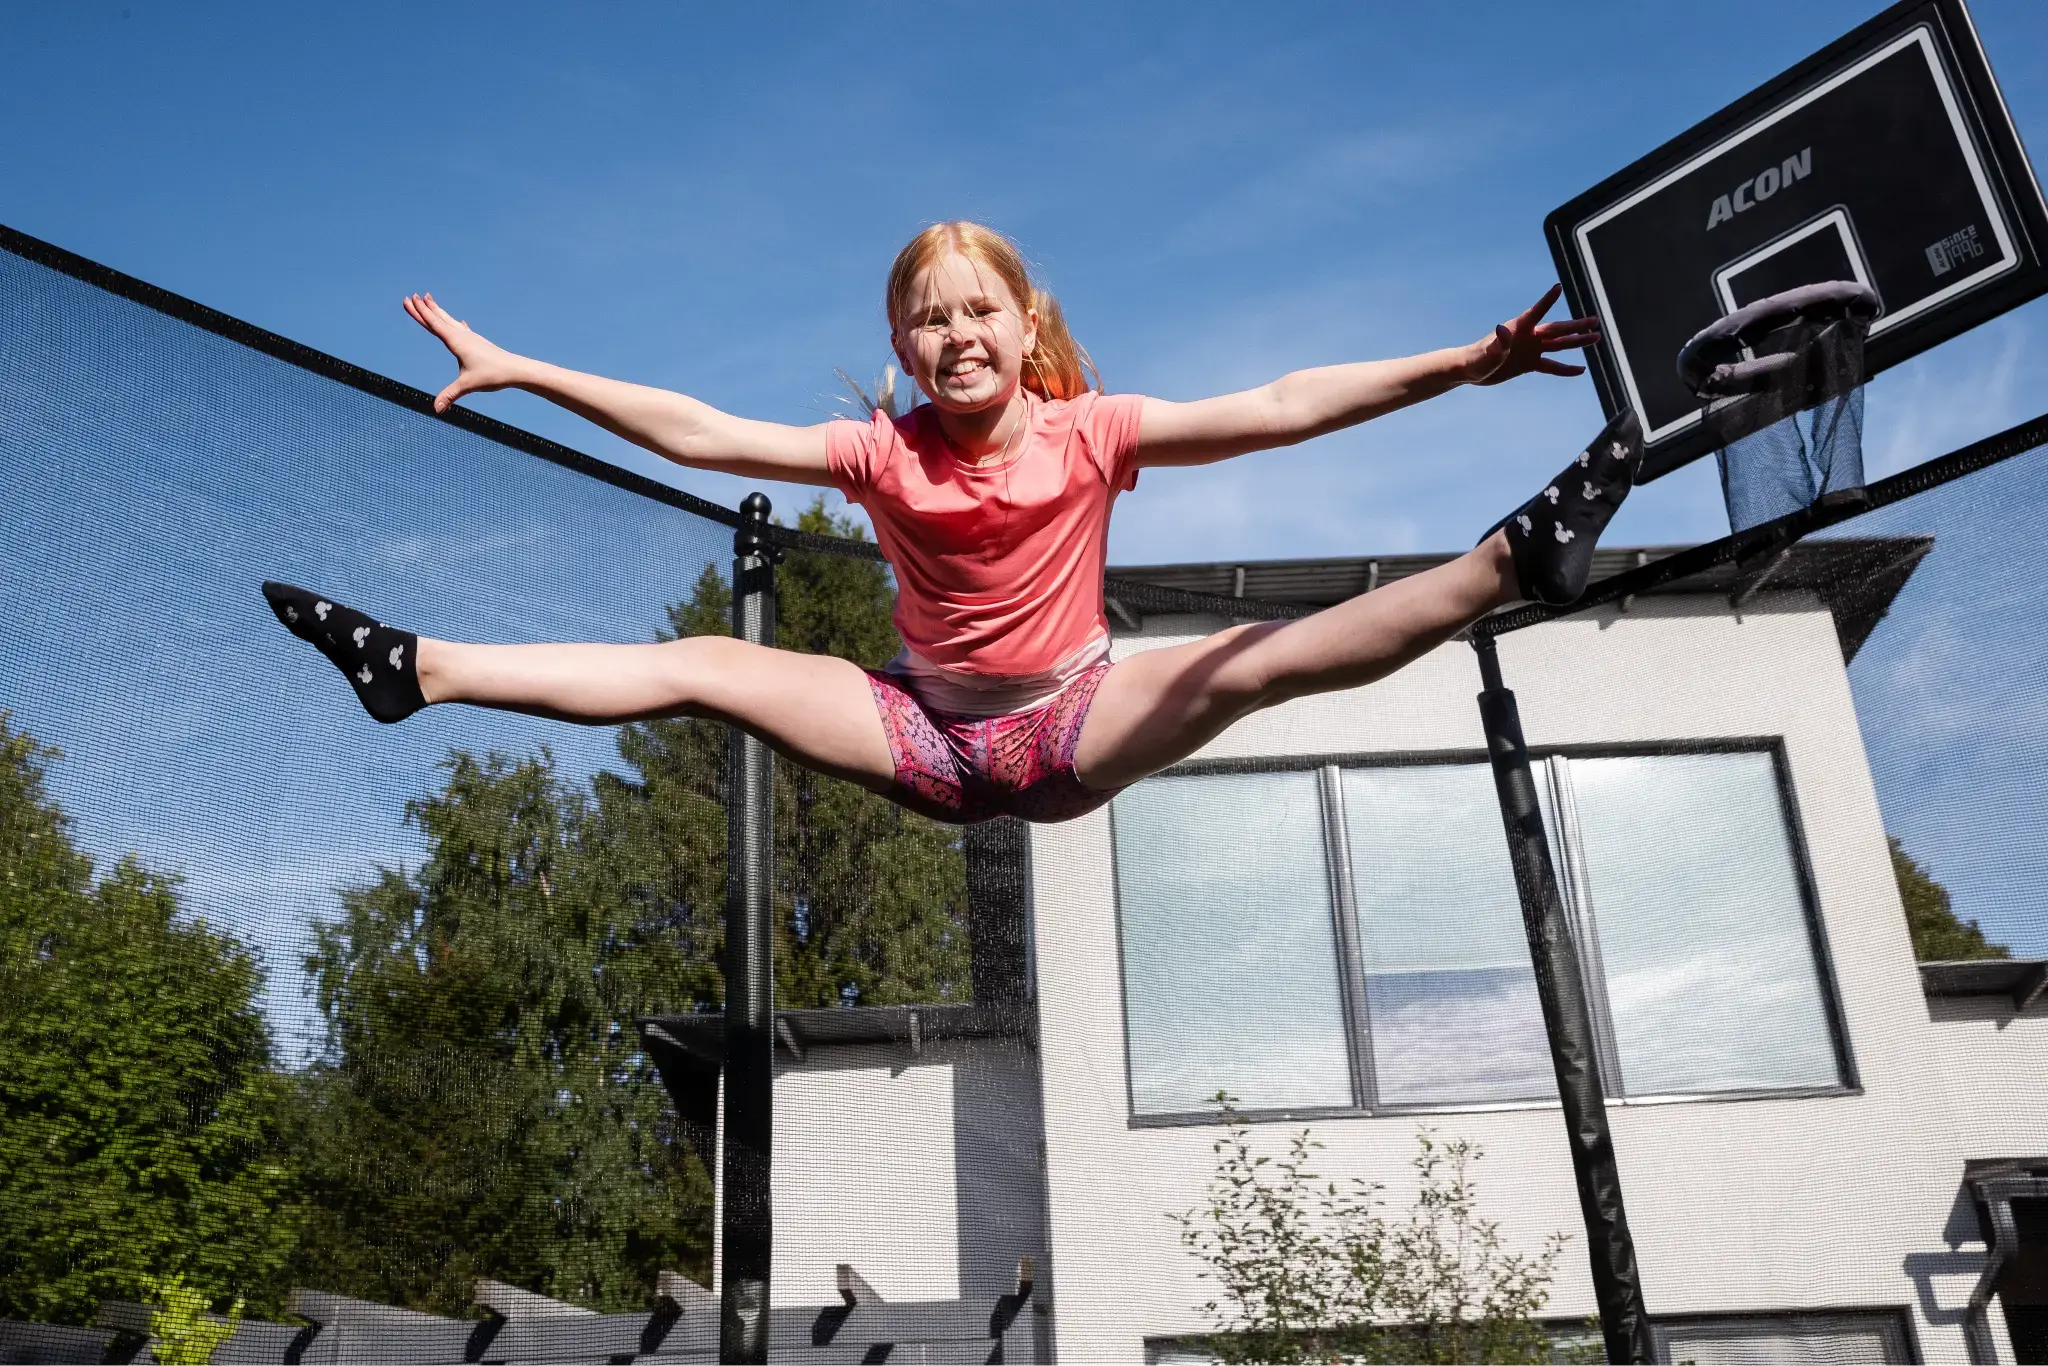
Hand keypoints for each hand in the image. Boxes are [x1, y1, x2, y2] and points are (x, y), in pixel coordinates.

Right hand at [402, 292, 524, 411]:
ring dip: (438, 312)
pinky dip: (457, 324)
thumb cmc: (493, 375)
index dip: (420, 312)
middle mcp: (463, 336)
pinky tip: (460, 322)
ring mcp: (471, 338)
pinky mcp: (478, 343)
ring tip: (430, 301)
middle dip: (424, 308)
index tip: (409, 299)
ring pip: (450, 321)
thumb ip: (450, 395)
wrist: (516, 370)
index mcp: (457, 342)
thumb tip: (436, 409)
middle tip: (411, 295)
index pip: (433, 324)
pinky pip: (464, 329)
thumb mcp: (468, 385)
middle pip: (439, 319)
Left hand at [1464, 285, 1599, 385]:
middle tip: (1595, 320)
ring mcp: (1531, 349)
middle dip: (1576, 326)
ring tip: (1596, 338)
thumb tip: (1502, 328)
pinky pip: (1551, 366)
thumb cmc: (1475, 359)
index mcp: (1518, 328)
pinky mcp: (1529, 364)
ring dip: (1577, 342)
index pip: (1536, 312)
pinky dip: (1565, 369)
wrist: (1470, 369)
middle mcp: (1528, 336)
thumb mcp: (1487, 353)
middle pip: (1557, 329)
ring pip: (1559, 345)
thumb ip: (1498, 343)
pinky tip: (1581, 369)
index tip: (1558, 287)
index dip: (1547, 300)